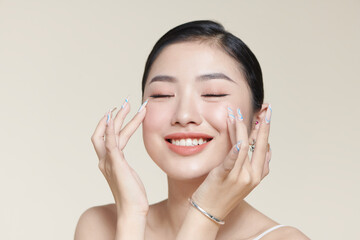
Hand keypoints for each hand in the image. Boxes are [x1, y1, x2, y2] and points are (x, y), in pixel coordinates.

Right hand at [91, 99, 148, 216]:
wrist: (132, 209)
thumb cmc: (133, 194)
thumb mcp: (128, 174)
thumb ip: (124, 164)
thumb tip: (126, 160)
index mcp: (109, 161)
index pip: (109, 137)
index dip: (114, 124)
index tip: (122, 112)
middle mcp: (105, 160)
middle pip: (106, 132)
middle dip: (116, 116)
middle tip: (125, 103)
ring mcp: (108, 162)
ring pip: (109, 134)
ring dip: (117, 118)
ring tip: (127, 106)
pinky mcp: (115, 164)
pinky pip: (110, 143)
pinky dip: (110, 130)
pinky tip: (113, 119)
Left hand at [191, 104, 271, 219]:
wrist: (209, 212)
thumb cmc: (223, 193)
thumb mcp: (242, 179)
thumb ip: (250, 163)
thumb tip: (261, 148)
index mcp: (257, 175)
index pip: (265, 148)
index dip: (266, 131)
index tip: (267, 116)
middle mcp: (251, 176)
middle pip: (259, 146)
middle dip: (263, 126)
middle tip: (266, 109)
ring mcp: (238, 177)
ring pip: (243, 147)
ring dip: (241, 128)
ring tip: (236, 113)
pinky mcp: (223, 177)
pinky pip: (231, 162)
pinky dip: (235, 152)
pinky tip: (238, 142)